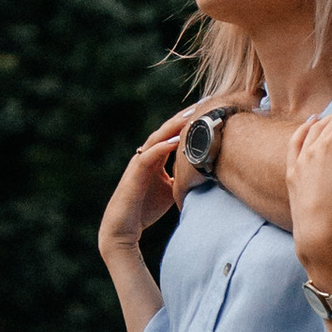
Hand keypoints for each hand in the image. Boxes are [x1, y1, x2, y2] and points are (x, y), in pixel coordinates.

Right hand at [98, 115, 189, 263]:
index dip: (188, 123)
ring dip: (174, 126)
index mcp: (154, 158)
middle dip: (183, 117)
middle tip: (203, 103)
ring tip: (191, 116)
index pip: (172, 135)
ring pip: (156, 138)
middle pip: (166, 130)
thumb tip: (203, 175)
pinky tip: (176, 140)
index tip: (207, 112)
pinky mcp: (135, 174)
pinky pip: (149, 156)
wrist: (124, 227)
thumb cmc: (144, 209)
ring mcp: (139, 162)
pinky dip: (162, 147)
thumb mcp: (169, 190)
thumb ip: (181, 178)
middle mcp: (146, 155)